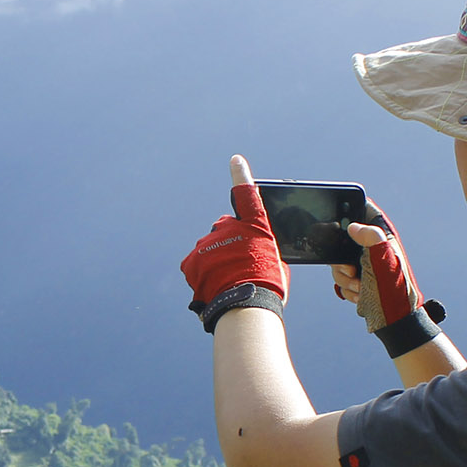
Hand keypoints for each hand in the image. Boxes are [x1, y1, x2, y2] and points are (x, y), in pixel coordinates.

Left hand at [180, 155, 289, 327]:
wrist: (245, 306)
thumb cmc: (268, 286)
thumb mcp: (275, 260)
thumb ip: (260, 246)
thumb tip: (251, 251)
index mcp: (254, 224)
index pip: (246, 193)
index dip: (241, 174)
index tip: (235, 160)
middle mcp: (227, 227)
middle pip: (226, 229)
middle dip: (231, 242)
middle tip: (240, 265)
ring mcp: (207, 243)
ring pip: (211, 249)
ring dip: (218, 261)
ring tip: (230, 281)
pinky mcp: (191, 260)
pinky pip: (197, 264)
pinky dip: (204, 273)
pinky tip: (215, 285)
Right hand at [331, 211, 444, 355]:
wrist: (393, 319)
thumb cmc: (392, 290)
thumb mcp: (382, 259)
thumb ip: (370, 237)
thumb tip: (353, 226)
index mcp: (382, 236)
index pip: (365, 209)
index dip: (351, 211)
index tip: (342, 224)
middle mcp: (374, 246)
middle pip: (343, 238)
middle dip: (342, 259)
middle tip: (353, 270)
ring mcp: (365, 262)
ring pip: (339, 261)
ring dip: (344, 277)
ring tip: (360, 286)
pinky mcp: (359, 277)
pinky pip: (341, 277)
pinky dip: (347, 288)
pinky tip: (360, 294)